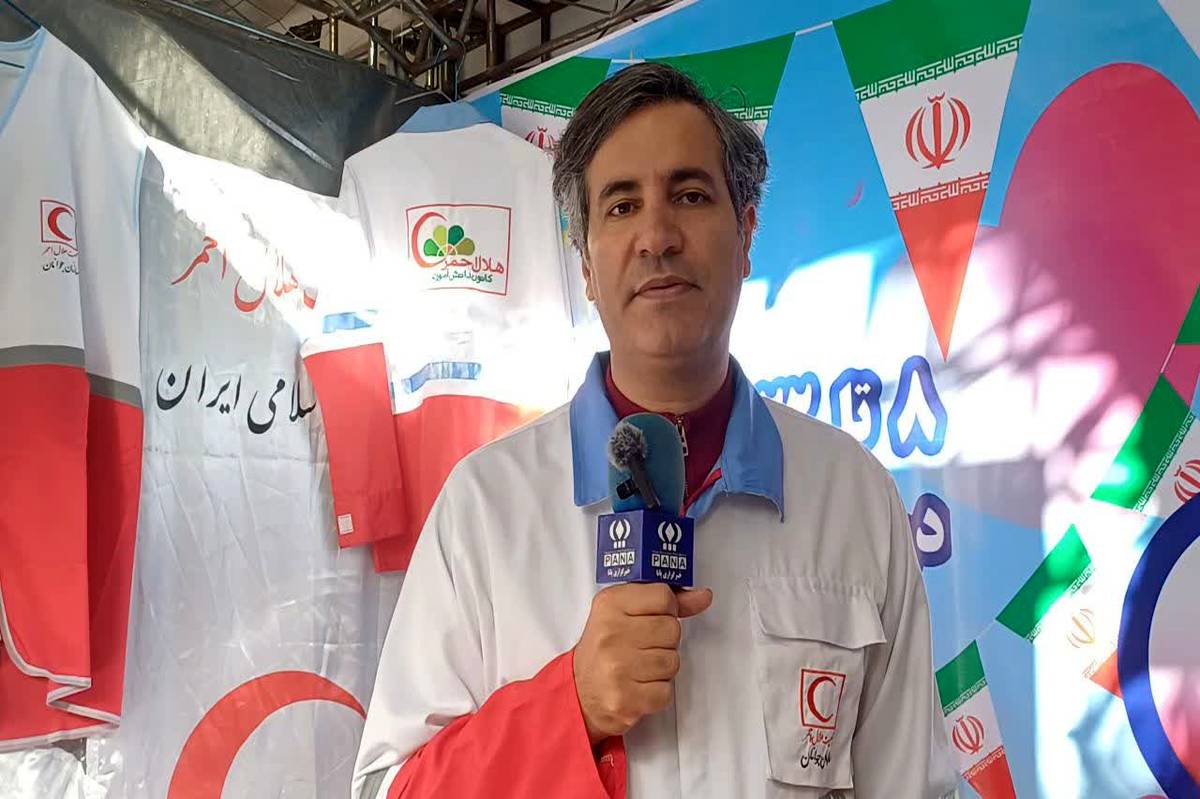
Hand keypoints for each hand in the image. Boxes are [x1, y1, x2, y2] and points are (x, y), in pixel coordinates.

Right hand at [572, 583, 713, 744]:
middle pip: (672, 629)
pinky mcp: (625, 699)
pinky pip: (666, 691)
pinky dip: (657, 691)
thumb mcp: (625, 612)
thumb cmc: (606, 647)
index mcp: (610, 604)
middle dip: (665, 640)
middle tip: (643, 646)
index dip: (666, 608)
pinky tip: (639, 685)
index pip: (663, 596)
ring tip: (640, 666)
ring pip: (673, 661)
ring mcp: (617, 667)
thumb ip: (665, 602)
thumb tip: (703, 596)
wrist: (580, 691)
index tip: (652, 617)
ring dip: (662, 667)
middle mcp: (611, 633)